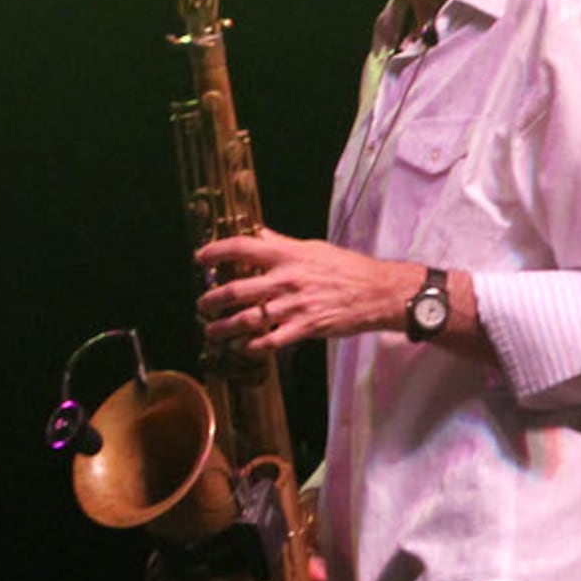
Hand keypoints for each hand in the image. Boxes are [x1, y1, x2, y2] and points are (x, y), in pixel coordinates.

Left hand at [193, 229, 424, 355]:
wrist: (379, 292)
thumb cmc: (349, 268)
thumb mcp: (314, 248)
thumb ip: (282, 243)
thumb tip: (257, 233)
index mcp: (289, 255)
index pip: (242, 247)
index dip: (215, 252)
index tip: (200, 258)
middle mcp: (287, 279)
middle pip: (235, 289)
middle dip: (211, 300)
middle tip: (202, 304)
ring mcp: (295, 306)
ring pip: (246, 319)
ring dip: (222, 327)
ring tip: (212, 330)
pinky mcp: (305, 328)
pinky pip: (269, 341)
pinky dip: (251, 346)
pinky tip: (242, 347)